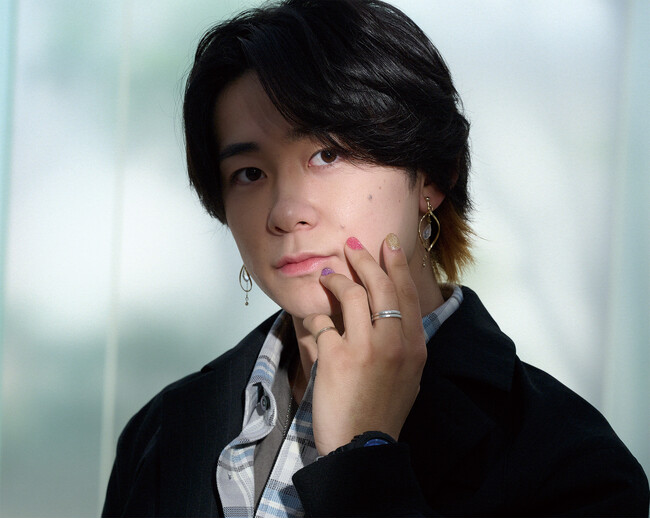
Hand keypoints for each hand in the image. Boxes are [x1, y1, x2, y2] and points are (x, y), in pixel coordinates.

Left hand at [303, 234, 426, 454]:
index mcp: (414, 346)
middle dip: (365, 259)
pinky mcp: (336, 357)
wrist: (362, 446)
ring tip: (326, 276)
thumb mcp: (408, 375)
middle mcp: (394, 342)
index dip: (395, 265)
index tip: (386, 244)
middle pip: (381, 286)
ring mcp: (366, 348)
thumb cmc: (383, 410)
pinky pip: (322, 322)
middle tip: (352, 245)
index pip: (406, 294)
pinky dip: (315, 316)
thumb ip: (401, 343)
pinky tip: (312, 320)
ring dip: (335, 280)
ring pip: (351, 295)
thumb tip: (387, 314)